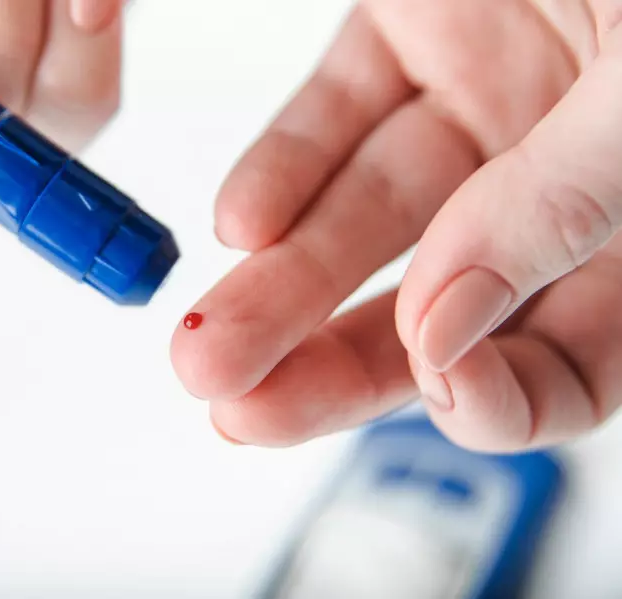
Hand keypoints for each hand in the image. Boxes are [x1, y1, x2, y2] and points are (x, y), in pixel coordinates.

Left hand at [172, 0, 621, 451]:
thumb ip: (567, 204)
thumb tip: (446, 333)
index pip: (570, 362)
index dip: (501, 397)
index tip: (436, 388)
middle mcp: (566, 172)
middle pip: (440, 312)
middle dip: (336, 367)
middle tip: (239, 410)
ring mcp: (489, 101)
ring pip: (372, 225)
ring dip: (280, 286)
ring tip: (205, 345)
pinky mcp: (416, 31)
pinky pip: (339, 119)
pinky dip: (286, 171)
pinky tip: (241, 225)